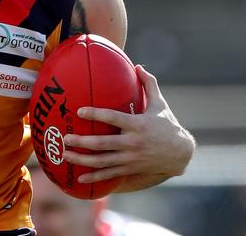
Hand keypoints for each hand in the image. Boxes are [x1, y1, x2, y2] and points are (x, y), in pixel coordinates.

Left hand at [61, 66, 194, 190]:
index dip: (96, 114)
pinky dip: (95, 177)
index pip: (113, 118)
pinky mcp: (130, 169)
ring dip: (82, 160)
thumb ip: (149, 84)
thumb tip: (138, 65)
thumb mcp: (160, 104)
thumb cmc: (167, 125)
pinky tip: (80, 179)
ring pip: (103, 161)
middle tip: (66, 138)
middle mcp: (133, 143)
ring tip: (65, 155)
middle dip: (83, 142)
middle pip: (103, 144)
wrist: (180, 153)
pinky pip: (110, 175)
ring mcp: (130, 158)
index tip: (80, 111)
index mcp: (138, 124)